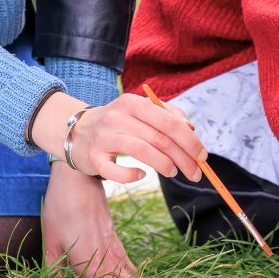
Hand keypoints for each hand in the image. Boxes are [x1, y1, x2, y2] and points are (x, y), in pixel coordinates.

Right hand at [31, 91, 203, 183]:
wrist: (76, 131)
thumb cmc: (117, 124)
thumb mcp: (139, 112)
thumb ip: (165, 116)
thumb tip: (190, 128)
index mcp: (132, 102)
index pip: (169, 120)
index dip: (189, 140)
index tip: (202, 156)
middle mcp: (118, 116)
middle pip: (160, 137)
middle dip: (183, 157)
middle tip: (194, 173)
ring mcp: (104, 137)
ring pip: (142, 151)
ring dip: (165, 165)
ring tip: (173, 172)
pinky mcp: (93, 158)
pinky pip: (116, 170)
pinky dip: (132, 175)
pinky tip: (142, 175)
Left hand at [42, 160, 135, 277]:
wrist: (79, 178)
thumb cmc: (61, 207)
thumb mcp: (50, 237)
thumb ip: (53, 266)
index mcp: (85, 258)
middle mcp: (102, 254)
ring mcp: (111, 245)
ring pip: (124, 274)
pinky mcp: (115, 237)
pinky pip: (126, 261)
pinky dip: (131, 274)